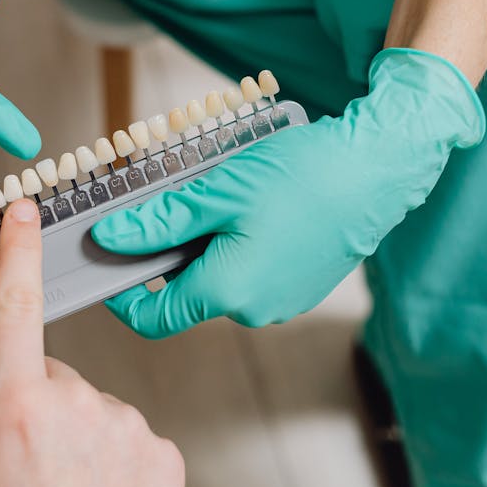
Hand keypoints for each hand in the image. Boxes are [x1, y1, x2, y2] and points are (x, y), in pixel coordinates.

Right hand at [0, 199, 183, 486]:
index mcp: (19, 409)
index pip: (15, 310)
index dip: (18, 253)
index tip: (26, 210)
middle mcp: (81, 406)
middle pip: (49, 377)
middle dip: (33, 410)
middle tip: (27, 478)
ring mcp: (131, 428)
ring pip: (90, 409)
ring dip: (75, 440)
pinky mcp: (166, 453)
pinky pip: (127, 436)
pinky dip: (112, 460)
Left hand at [91, 49, 485, 336]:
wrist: (378, 168)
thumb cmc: (304, 176)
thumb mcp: (216, 192)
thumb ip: (158, 222)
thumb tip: (110, 238)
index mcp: (229, 292)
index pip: (153, 318)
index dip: (122, 295)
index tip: (108, 259)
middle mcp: (256, 309)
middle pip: (186, 292)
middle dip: (168, 253)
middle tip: (167, 202)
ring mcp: (283, 300)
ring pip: (220, 278)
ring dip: (205, 244)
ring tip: (217, 193)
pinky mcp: (302, 284)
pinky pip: (252, 271)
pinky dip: (237, 244)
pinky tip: (251, 204)